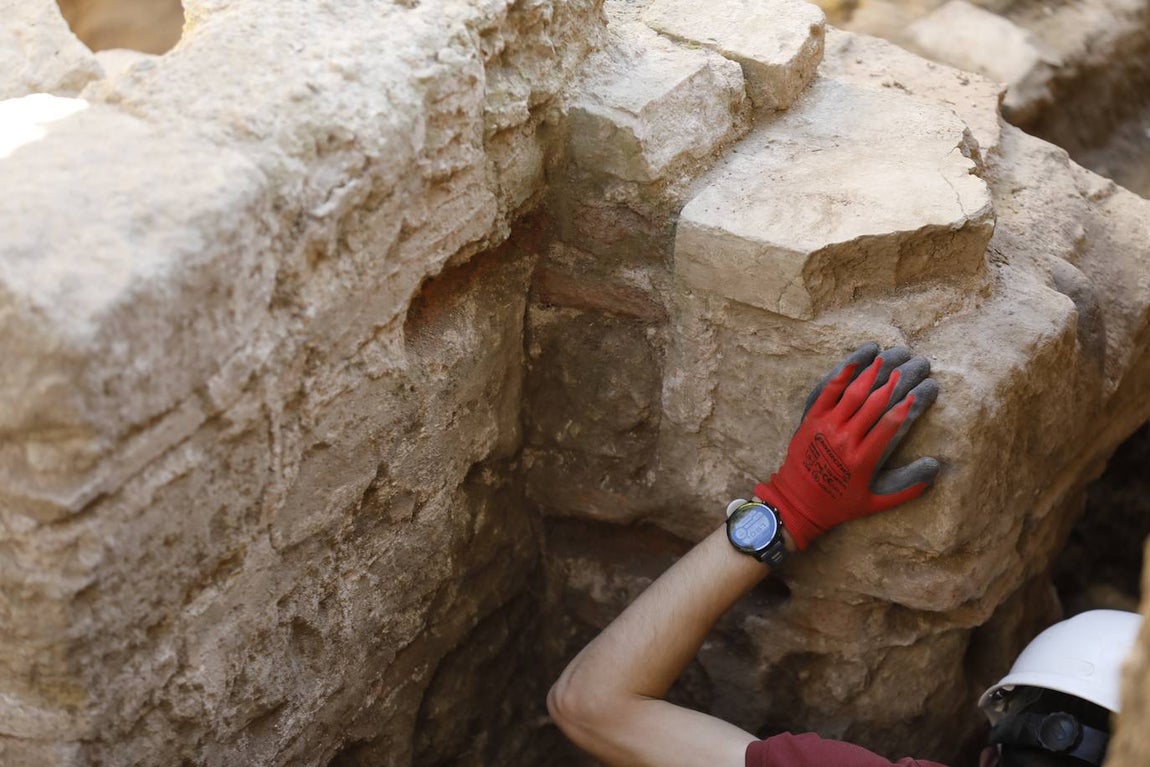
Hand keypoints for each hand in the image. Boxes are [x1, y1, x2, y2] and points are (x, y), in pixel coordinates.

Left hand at [755, 343, 940, 549]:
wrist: (796, 502)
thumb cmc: (838, 505)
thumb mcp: (876, 503)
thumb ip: (907, 488)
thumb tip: (936, 468)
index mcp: (863, 459)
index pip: (891, 424)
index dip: (909, 404)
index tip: (924, 389)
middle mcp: (845, 439)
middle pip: (876, 402)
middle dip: (898, 380)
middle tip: (915, 363)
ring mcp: (825, 427)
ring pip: (853, 393)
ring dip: (873, 372)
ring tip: (890, 355)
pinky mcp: (810, 420)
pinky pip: (827, 392)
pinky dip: (842, 374)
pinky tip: (856, 361)